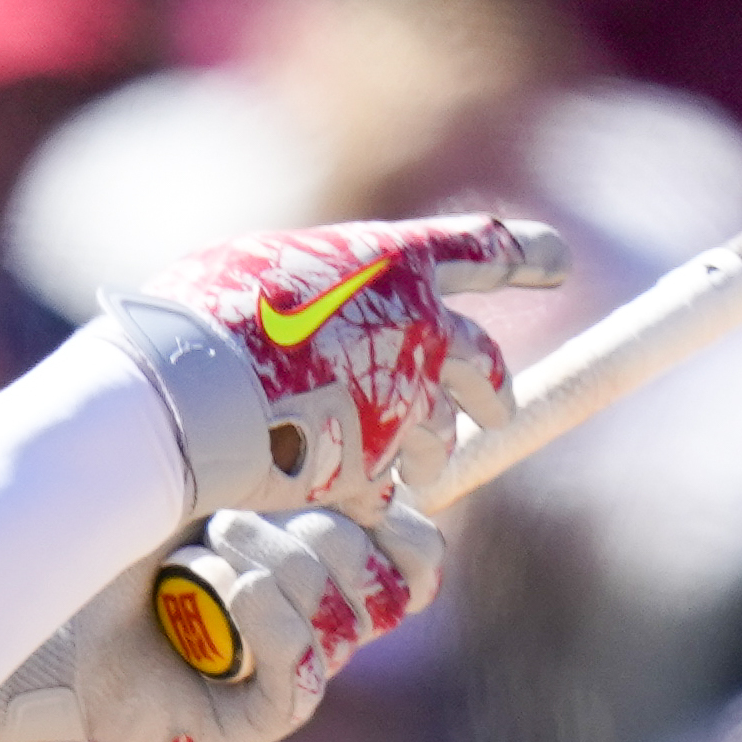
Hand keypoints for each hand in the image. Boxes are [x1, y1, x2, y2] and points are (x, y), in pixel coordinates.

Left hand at [0, 497, 437, 741]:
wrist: (43, 585)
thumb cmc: (122, 521)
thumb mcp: (212, 466)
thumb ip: (296, 458)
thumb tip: (378, 466)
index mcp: (325, 558)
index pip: (418, 555)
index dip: (400, 520)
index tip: (350, 481)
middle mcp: (320, 619)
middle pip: (390, 581)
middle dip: (318, 530)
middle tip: (231, 514)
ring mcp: (292, 671)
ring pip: (346, 616)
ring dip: (272, 563)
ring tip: (198, 549)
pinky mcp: (258, 717)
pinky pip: (304, 669)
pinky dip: (263, 616)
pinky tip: (206, 590)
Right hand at [90, 213, 565, 524]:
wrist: (183, 394)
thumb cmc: (203, 313)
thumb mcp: (262, 266)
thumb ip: (318, 285)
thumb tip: (320, 299)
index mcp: (394, 263)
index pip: (484, 248)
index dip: (526, 253)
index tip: (558, 261)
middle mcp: (417, 330)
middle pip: (484, 363)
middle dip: (494, 388)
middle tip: (496, 406)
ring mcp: (402, 403)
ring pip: (442, 433)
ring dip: (432, 447)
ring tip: (421, 462)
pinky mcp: (374, 468)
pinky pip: (389, 486)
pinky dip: (371, 488)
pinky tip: (349, 494)